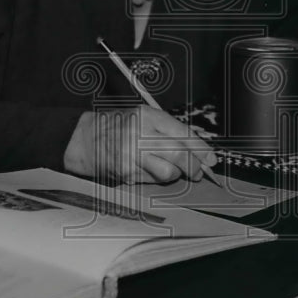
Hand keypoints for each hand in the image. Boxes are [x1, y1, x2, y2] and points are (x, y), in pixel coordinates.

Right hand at [63, 105, 217, 184]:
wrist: (87, 138)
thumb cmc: (120, 126)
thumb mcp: (145, 117)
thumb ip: (171, 130)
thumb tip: (199, 150)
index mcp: (148, 116)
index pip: (183, 133)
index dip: (202, 149)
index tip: (211, 159)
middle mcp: (140, 134)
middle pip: (179, 154)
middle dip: (193, 166)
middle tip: (197, 171)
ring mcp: (131, 154)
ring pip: (168, 172)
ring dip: (175, 174)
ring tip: (169, 168)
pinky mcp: (126, 172)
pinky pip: (152, 181)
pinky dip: (156, 178)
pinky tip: (148, 169)